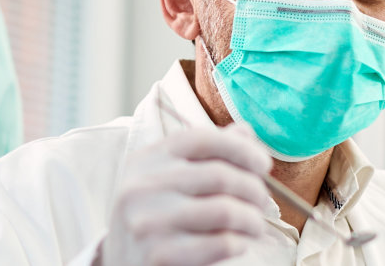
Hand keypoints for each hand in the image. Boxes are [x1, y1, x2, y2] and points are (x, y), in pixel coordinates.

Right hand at [99, 124, 272, 265]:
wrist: (120, 265)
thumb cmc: (154, 218)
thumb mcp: (167, 181)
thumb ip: (204, 155)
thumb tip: (244, 132)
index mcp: (146, 160)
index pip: (201, 139)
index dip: (241, 149)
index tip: (264, 165)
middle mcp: (142, 187)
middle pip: (220, 175)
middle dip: (254, 189)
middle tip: (264, 203)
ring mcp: (148, 222)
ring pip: (225, 211)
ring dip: (253, 219)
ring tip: (256, 226)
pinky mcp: (159, 254)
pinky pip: (221, 243)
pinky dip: (240, 243)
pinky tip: (239, 244)